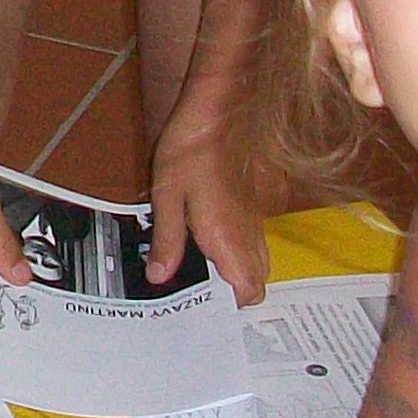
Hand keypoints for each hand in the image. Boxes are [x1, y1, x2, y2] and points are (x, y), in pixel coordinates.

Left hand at [146, 84, 269, 303]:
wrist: (219, 109)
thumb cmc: (191, 148)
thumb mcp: (167, 196)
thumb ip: (167, 241)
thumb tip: (160, 276)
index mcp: (228, 238)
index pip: (247, 292)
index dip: (228, 307)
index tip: (201, 307)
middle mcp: (249, 233)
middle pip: (256, 282)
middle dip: (231, 292)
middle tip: (196, 290)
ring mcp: (257, 218)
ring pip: (257, 262)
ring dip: (235, 270)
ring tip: (199, 267)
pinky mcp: (258, 202)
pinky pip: (254, 239)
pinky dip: (238, 249)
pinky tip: (209, 237)